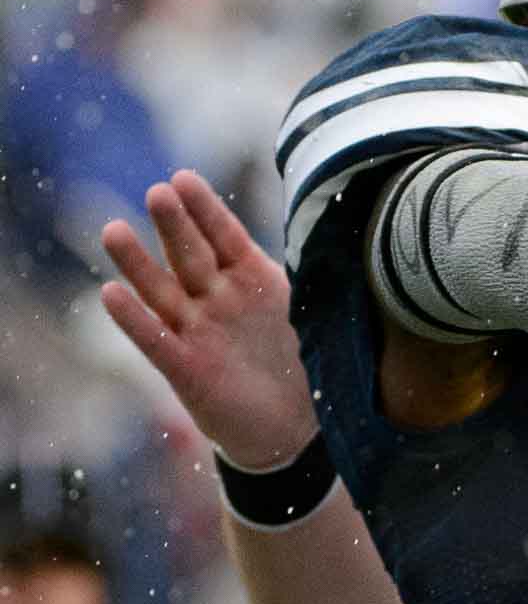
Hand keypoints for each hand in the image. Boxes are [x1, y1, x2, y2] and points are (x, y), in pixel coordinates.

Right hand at [100, 170, 318, 468]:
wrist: (292, 425)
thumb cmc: (302, 360)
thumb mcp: (314, 314)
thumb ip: (314, 279)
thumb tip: (339, 238)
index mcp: (252, 279)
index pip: (224, 235)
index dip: (205, 210)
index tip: (182, 177)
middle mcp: (217, 299)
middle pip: (190, 254)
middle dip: (174, 224)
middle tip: (156, 192)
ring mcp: (198, 331)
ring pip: (161, 291)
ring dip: (137, 263)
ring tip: (114, 230)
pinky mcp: (186, 368)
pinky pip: (155, 340)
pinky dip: (134, 320)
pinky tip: (112, 294)